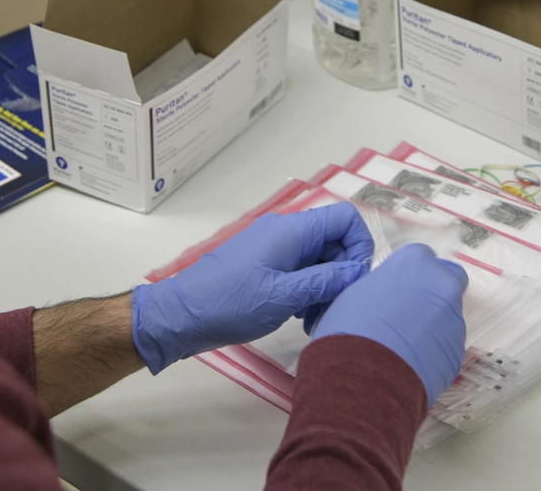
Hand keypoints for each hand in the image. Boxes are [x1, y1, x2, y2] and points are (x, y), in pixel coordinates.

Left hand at [132, 203, 373, 373]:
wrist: (182, 316)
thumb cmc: (231, 304)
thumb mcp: (284, 296)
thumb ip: (326, 281)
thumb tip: (359, 271)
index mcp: (292, 230)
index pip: (346, 218)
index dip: (359, 247)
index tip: (353, 282)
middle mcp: (286, 232)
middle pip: (335, 242)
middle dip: (342, 276)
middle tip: (332, 311)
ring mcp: (275, 248)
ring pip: (319, 259)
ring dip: (325, 288)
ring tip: (314, 321)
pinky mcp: (266, 265)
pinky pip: (301, 270)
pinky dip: (307, 291)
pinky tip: (299, 316)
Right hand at [312, 244, 467, 404]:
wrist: (365, 375)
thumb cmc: (351, 327)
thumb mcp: (356, 292)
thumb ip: (382, 287)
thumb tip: (386, 297)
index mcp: (415, 262)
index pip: (421, 257)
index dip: (408, 275)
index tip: (396, 289)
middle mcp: (442, 285)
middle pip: (446, 281)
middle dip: (433, 293)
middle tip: (409, 312)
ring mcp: (455, 320)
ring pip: (448, 316)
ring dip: (432, 325)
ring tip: (403, 347)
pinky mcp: (458, 352)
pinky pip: (446, 346)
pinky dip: (433, 352)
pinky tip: (410, 364)